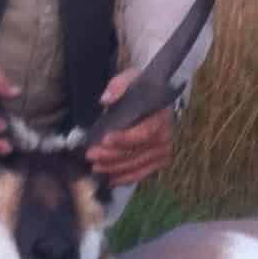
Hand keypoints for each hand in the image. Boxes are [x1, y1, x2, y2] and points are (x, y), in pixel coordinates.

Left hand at [86, 68, 176, 186]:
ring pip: (137, 165)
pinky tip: (111, 179)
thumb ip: (118, 86)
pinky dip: (126, 178)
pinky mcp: (158, 161)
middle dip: (112, 156)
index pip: (144, 132)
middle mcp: (165, 136)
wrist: (153, 97)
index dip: (124, 138)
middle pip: (137, 152)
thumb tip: (105, 99)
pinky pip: (142, 173)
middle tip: (91, 155)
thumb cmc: (140, 89)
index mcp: (161, 116)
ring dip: (115, 168)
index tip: (104, 139)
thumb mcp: (130, 79)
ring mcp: (163, 151)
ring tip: (95, 166)